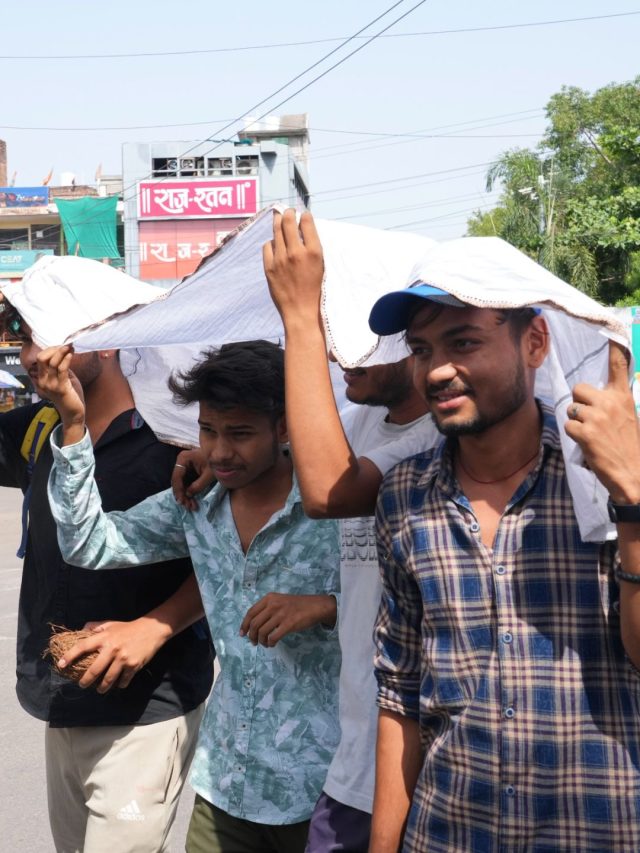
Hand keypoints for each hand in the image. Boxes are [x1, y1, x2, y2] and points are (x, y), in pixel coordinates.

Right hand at [35, 344, 84, 439]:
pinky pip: (62, 369)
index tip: (62, 345)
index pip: (41, 358)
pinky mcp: (61, 388)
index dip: (51, 349)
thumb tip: (65, 353)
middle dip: (55, 349)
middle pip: (43, 358)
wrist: (73, 413)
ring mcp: (51, 385)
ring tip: (71, 347)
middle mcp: (43, 381)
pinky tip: (72, 354)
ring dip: (62, 352)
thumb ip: (62, 368)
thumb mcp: (65, 378)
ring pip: (52, 362)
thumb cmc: (70, 395)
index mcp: (41, 378)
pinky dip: (67, 359)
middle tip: (67, 345)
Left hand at [56, 618, 166, 692]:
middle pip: (94, 670)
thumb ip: (96, 627)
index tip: (61, 665)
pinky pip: (123, 680)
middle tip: (82, 685)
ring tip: (100, 689)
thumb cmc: (128, 628)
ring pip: (108, 679)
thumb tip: (81, 630)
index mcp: (104, 638)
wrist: (152, 629)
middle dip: (86, 681)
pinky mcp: (134, 665)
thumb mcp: (111, 624)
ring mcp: (123, 658)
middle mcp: (112, 649)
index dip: (70, 656)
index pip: (82, 646)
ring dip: (102, 687)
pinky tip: (118, 684)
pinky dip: (119, 684)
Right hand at [171, 448, 214, 510]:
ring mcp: (184, 467)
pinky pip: (185, 484)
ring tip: (191, 506)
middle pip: (177, 481)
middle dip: (182, 495)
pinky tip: (193, 502)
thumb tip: (188, 494)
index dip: (178, 490)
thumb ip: (198, 485)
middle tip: (188, 506)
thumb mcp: (209, 475)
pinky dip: (188, 493)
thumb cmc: (217, 463)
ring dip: (185, 496)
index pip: (177, 477)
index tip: (182, 501)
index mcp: (184, 459)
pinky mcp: (188, 472)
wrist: (223, 458)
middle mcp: (181, 462)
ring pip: (181, 484)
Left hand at [239, 592, 336, 646]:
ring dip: (261, 641)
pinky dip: (270, 643)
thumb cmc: (297, 605)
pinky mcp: (289, 624)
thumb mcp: (279, 601)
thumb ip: (267, 609)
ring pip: (262, 632)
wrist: (316, 606)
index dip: (244, 625)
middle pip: (254, 624)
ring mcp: (281, 614)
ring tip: (265, 644)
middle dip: (251, 636)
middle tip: (254, 642)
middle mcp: (273, 605)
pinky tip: (273, 644)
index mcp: (269, 598)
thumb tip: (253, 625)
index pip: (251, 612)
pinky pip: (273, 637)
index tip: (242, 634)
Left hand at [262, 209, 324, 325]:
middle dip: (289, 213)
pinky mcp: (269, 267)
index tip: (304, 214)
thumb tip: (304, 232)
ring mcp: (281, 259)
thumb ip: (313, 249)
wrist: (301, 311)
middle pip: (289, 222)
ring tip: (279, 218)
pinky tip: (274, 243)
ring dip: (278, 222)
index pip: (307, 223)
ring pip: (276, 231)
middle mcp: (297, 252)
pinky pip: (267, 246)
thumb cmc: (315, 291)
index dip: (305, 216)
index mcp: (314, 252)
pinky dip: (271, 242)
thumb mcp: (321, 267)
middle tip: (289, 211)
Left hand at [565, 340, 639, 502]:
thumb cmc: (630, 447)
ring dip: (576, 421)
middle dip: (580, 403)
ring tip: (592, 434)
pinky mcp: (585, 432)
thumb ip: (614, 404)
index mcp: (623, 396)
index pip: (618, 365)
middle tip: (591, 420)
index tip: (612, 332)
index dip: (614, 347)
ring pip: (571, 409)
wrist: (634, 474)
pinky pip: (568, 425)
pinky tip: (587, 444)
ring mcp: (597, 416)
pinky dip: (574, 435)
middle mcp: (610, 402)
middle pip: (579, 389)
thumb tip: (593, 399)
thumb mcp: (629, 418)